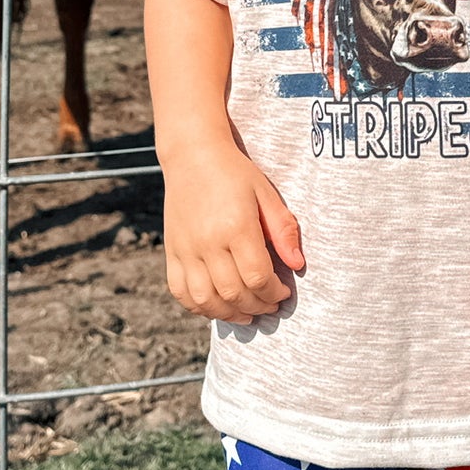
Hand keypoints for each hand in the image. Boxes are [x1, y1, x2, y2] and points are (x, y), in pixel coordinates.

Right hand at [162, 143, 303, 325]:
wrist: (193, 155)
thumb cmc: (235, 173)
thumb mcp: (266, 194)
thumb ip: (283, 230)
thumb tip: (298, 265)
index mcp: (236, 226)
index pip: (257, 277)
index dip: (274, 293)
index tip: (283, 292)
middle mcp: (207, 241)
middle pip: (234, 293)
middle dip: (257, 306)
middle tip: (270, 305)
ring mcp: (186, 248)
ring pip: (205, 299)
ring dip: (229, 314)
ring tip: (246, 312)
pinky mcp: (171, 251)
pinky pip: (180, 291)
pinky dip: (198, 306)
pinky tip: (217, 305)